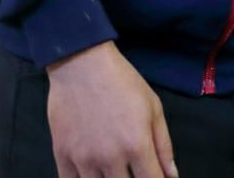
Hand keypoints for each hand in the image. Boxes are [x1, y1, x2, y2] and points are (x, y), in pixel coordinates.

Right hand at [46, 42, 177, 177]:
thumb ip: (163, 145)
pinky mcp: (61, 157)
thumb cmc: (124, 84)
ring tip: (116, 172)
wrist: (82, 67)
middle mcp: (110, 158)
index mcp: (137, 146)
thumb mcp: (154, 109)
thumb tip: (171, 175)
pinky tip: (93, 175)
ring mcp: (83, 160)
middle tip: (135, 171)